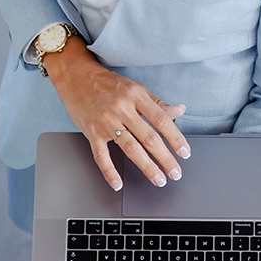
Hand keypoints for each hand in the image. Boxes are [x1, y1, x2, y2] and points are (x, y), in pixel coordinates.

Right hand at [43, 40, 190, 190]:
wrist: (76, 76)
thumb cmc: (107, 83)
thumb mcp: (135, 88)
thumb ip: (157, 103)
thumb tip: (179, 110)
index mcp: (136, 96)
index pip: (161, 119)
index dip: (175, 138)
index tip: (185, 153)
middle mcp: (122, 109)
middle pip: (148, 137)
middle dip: (165, 158)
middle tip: (175, 173)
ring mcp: (106, 122)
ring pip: (130, 148)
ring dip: (146, 166)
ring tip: (158, 179)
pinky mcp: (91, 132)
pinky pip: (101, 156)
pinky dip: (109, 171)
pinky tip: (117, 184)